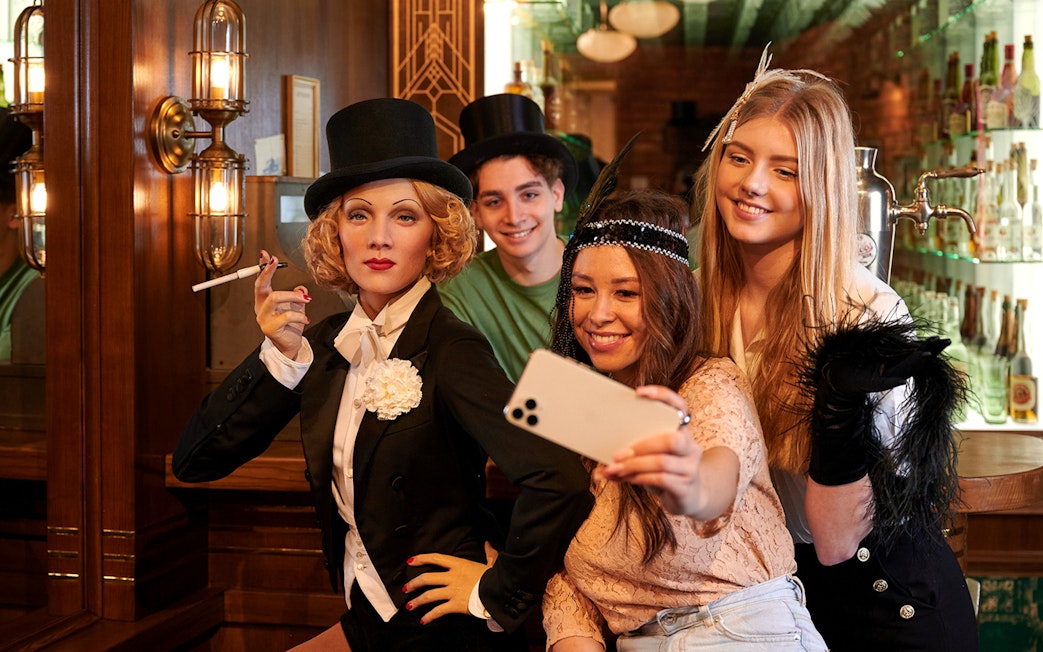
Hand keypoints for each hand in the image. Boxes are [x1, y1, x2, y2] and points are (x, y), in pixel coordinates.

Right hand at [254, 250, 310, 359]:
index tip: (266, 254)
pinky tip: (306, 319)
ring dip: (292, 295)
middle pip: (261, 286)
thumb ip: (297, 294)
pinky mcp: (271, 328)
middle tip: (275, 261)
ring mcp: (264, 319)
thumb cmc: (291, 325)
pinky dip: (299, 315)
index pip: (261, 281)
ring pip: (275, 298)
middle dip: (267, 272)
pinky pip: (286, 316)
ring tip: (306, 299)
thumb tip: (301, 287)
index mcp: (264, 301)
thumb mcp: (296, 306)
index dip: (262, 267)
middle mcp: (261, 308)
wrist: (290, 345)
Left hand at [402, 553, 490, 623]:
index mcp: (459, 564)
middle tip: (405, 587)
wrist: (498, 592)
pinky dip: (429, 616)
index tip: (410, 562)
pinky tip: (423, 620)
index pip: (436, 558)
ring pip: (429, 595)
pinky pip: (438, 611)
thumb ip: (488, 553)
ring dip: (417, 601)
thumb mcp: (492, 563)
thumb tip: (488, 543)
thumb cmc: (494, 578)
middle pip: (427, 578)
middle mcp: (452, 577)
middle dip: (413, 583)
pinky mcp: (455, 605)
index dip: (421, 559)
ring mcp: (452, 591)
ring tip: (409, 606)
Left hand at [596, 385, 705, 515]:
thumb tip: (598, 467)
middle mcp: (690, 446)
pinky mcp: (686, 487)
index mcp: (681, 431)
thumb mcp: (650, 460)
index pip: (679, 406)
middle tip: (617, 454)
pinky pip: (661, 479)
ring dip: (634, 465)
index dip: (662, 396)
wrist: (689, 497)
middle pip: (670, 439)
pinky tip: (628, 478)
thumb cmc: (665, 472)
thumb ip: (628, 458)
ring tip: (615, 469)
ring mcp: (690, 467)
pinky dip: (640, 478)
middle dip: (641, 445)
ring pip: (662, 461)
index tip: (639, 392)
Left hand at [822, 335, 949, 396]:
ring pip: (903, 371)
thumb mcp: (878, 351)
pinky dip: (892, 382)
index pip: (917, 353)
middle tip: (944, 342)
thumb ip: (892, 347)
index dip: (931, 347)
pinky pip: (883, 383)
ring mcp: (884, 378)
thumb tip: (904, 335)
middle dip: (930, 351)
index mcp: (896, 362)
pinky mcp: (871, 384)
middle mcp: (894, 371)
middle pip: (916, 361)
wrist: (839, 376)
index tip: (943, 338)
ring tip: (926, 354)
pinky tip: (902, 380)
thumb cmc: (858, 362)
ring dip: (915, 363)